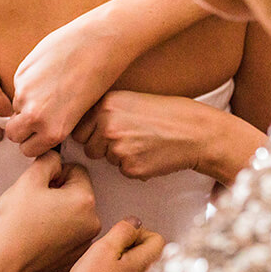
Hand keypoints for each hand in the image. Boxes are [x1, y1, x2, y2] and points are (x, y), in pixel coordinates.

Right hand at [0, 152, 100, 271]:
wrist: (3, 262)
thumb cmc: (14, 225)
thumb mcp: (29, 179)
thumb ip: (48, 160)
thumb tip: (55, 159)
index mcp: (85, 200)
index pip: (77, 170)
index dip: (55, 173)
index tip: (41, 186)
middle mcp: (92, 223)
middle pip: (78, 193)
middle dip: (59, 193)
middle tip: (35, 203)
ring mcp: (84, 243)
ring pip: (74, 214)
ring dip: (59, 212)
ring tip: (35, 220)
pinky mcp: (74, 257)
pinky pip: (70, 234)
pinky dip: (58, 232)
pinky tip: (39, 235)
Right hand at [6, 15, 130, 157]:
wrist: (99, 43)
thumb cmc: (99, 76)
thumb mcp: (78, 113)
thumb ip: (54, 123)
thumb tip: (40, 125)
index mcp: (53, 131)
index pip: (27, 149)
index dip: (33, 140)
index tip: (39, 133)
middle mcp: (35, 115)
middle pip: (13, 132)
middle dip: (22, 126)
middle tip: (38, 114)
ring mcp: (25, 93)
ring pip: (14, 107)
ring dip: (25, 102)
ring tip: (48, 89)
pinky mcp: (21, 72)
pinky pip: (18, 85)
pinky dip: (27, 82)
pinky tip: (47, 73)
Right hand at [61, 218, 164, 271]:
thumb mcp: (103, 249)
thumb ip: (122, 231)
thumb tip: (135, 222)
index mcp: (143, 264)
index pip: (157, 239)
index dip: (137, 232)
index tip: (118, 237)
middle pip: (143, 254)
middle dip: (124, 248)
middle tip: (103, 253)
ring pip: (130, 269)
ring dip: (114, 264)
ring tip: (95, 270)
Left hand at [72, 90, 216, 179]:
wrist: (195, 131)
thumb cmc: (165, 114)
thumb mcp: (129, 100)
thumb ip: (103, 110)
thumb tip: (76, 129)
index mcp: (106, 103)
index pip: (78, 127)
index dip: (91, 132)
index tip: (106, 131)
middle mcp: (107, 124)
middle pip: (88, 147)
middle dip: (103, 146)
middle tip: (130, 137)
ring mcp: (118, 147)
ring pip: (105, 160)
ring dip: (119, 156)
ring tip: (143, 142)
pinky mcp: (130, 167)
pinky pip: (122, 171)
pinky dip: (134, 167)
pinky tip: (151, 153)